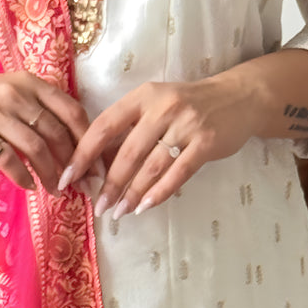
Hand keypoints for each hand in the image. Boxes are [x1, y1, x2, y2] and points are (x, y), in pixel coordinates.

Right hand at [0, 67, 89, 194]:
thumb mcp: (9, 92)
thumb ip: (37, 109)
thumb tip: (70, 143)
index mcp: (30, 83)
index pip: (72, 110)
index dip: (89, 140)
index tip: (97, 164)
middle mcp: (16, 95)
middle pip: (57, 133)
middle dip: (74, 164)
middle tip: (82, 185)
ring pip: (36, 148)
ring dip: (51, 174)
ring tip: (57, 191)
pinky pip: (8, 159)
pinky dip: (23, 176)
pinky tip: (28, 186)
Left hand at [61, 71, 261, 217]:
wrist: (238, 98)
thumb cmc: (187, 105)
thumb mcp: (155, 105)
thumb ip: (130, 129)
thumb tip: (96, 165)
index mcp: (142, 96)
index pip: (104, 125)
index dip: (83, 153)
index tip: (68, 177)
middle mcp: (162, 107)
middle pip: (127, 152)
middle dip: (109, 183)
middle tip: (98, 206)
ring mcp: (186, 124)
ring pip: (152, 166)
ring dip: (132, 193)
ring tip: (119, 212)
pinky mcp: (206, 142)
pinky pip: (178, 173)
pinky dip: (159, 193)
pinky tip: (145, 207)